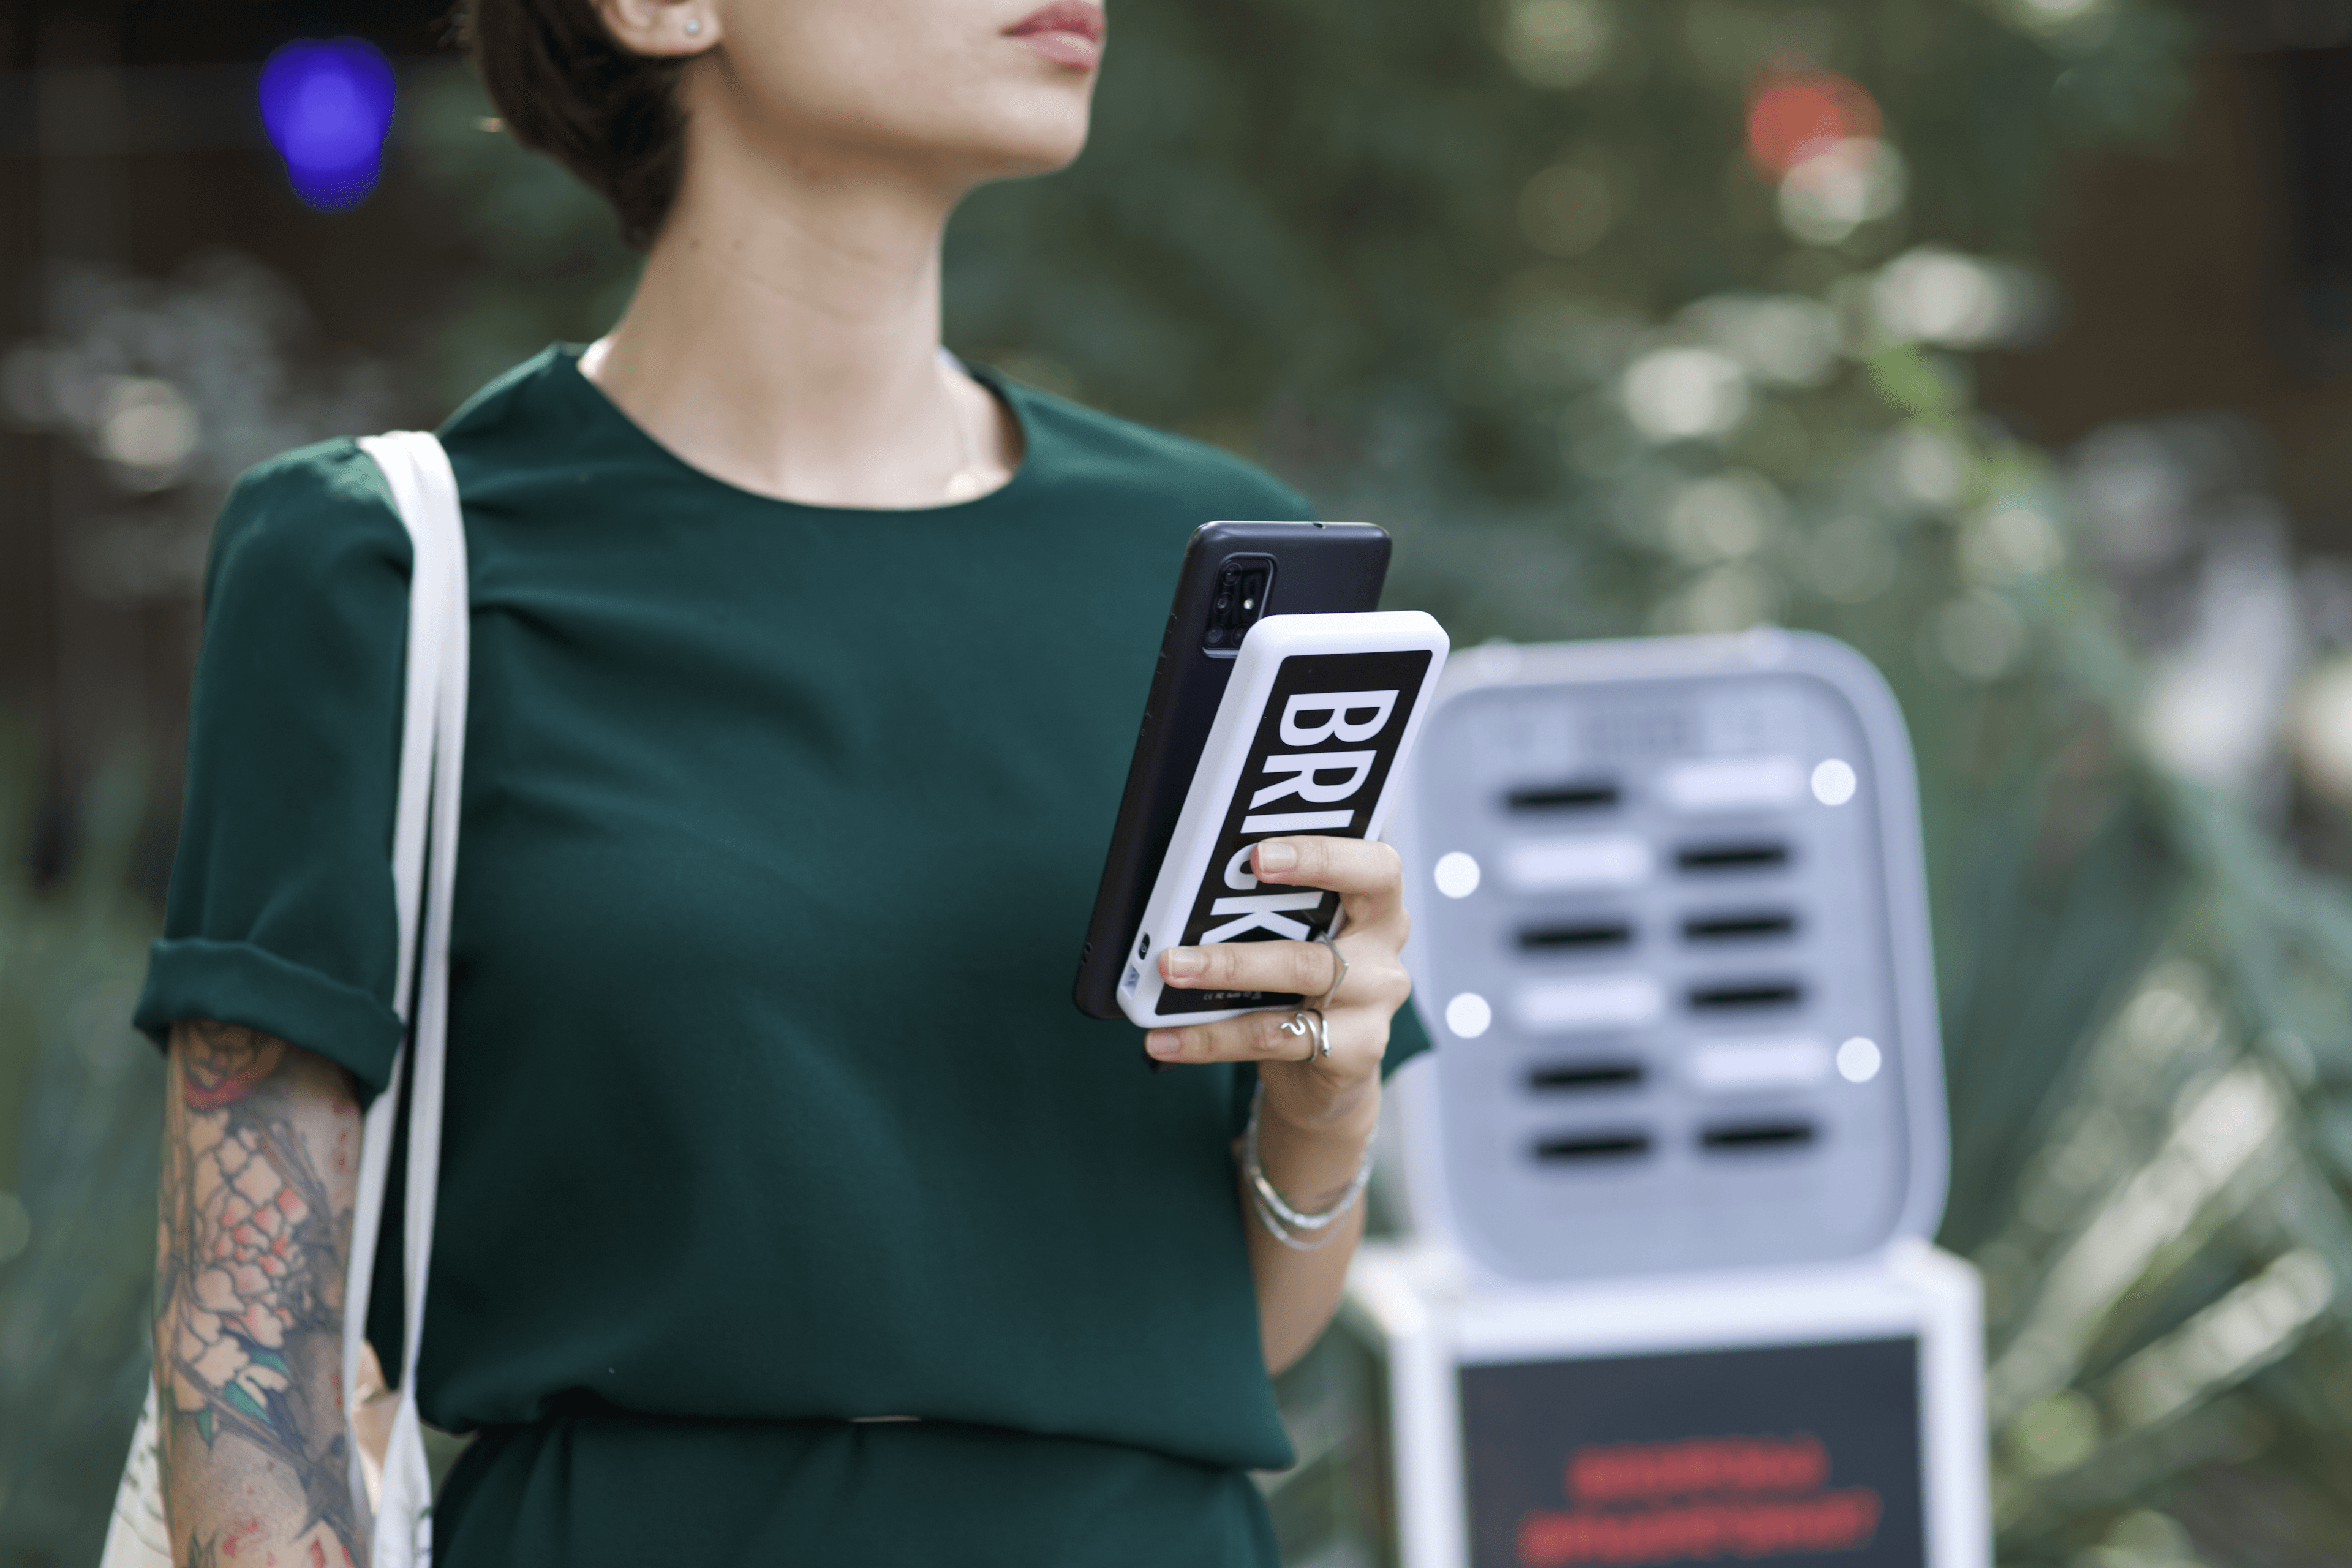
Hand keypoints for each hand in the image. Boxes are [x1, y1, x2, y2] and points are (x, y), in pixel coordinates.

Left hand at [1144, 836, 1411, 1128]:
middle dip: (1252, 933)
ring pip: (1299, 977)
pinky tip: (1167, 1040)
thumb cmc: (1302, 986)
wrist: (1326, 1075)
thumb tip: (1188, 891)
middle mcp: (1383, 953)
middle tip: (1183, 942)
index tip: (1258, 856)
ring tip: (1170, 969)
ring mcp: (1374, 1005)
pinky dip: (1211, 1038)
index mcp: (1377, 907)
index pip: (1374, 867)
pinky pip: (1273, 1038)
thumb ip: (1269, 909)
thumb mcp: (1299, 937)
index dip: (1322, 855)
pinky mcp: (1356, 1053)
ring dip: (1226, 971)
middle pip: (1335, 929)